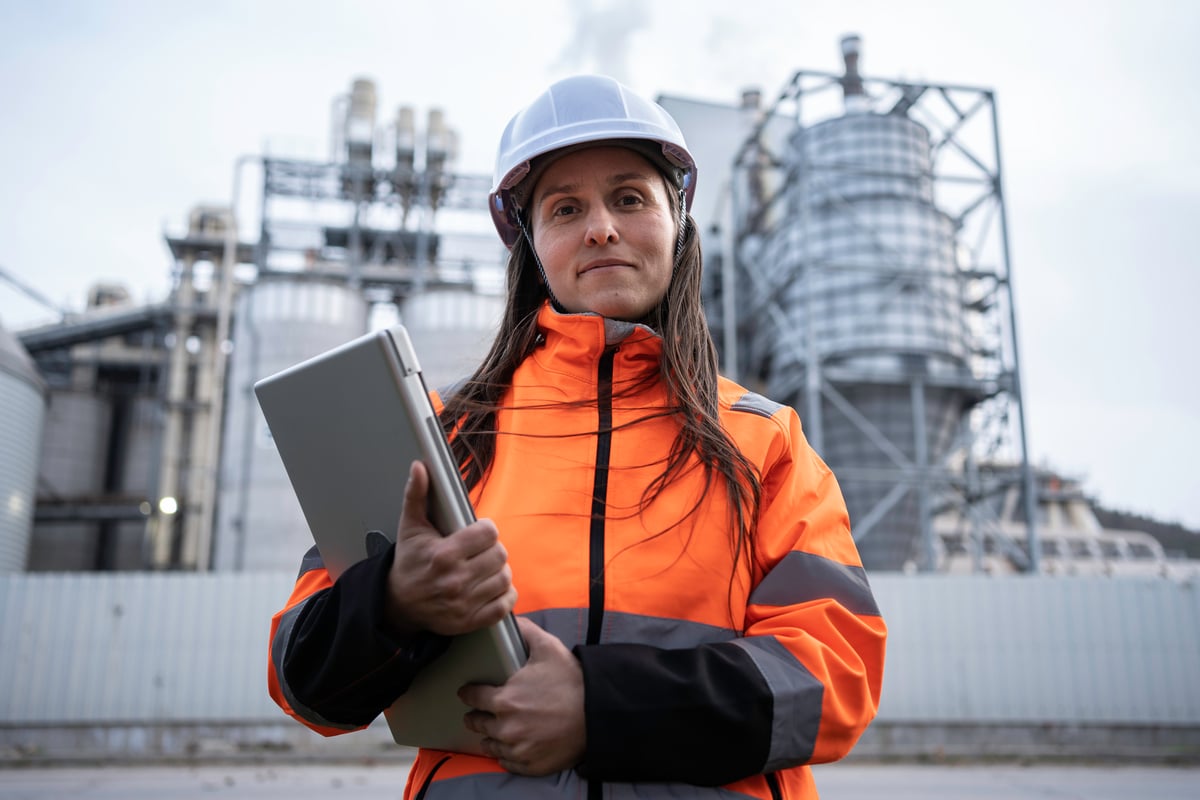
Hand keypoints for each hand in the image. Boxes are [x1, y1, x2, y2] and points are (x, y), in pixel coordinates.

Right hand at [385, 461, 516, 636]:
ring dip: (498, 571)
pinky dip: (504, 595)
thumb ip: (416, 495)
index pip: (489, 533)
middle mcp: (455, 581)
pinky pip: (504, 606)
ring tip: (485, 567)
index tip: (478, 532)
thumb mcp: (410, 527)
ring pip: (505, 578)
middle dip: (492, 549)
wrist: (399, 604)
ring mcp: (464, 604)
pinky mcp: (470, 621)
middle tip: (481, 551)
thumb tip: (420, 467)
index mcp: (444, 555)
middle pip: (500, 555)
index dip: (486, 529)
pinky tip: (491, 587)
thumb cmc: (409, 562)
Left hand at [459, 617, 585, 774]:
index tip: (468, 692)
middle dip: (476, 715)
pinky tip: (511, 746)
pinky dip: (507, 754)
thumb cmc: (572, 681)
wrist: (597, 714)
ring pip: (490, 745)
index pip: (473, 698)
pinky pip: (506, 762)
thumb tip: (509, 618)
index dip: (469, 692)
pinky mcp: (529, 766)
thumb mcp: (548, 648)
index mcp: (504, 700)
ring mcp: (517, 750)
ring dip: (490, 737)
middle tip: (479, 713)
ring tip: (494, 731)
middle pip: (477, 723)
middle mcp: (506, 728)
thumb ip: (525, 632)